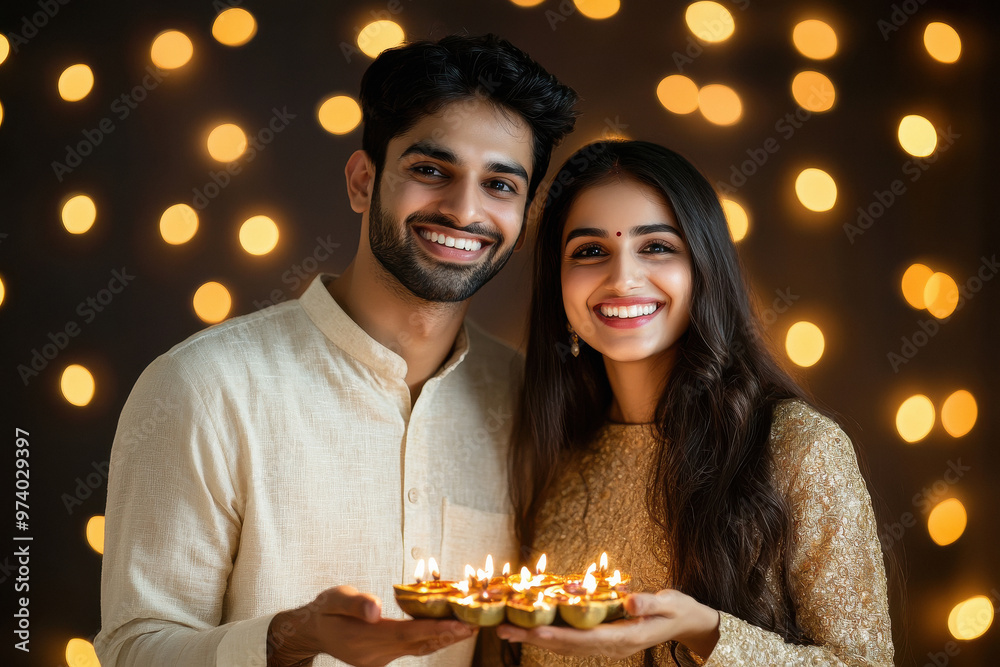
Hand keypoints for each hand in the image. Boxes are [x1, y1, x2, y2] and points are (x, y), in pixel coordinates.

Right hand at [267, 585, 475, 666]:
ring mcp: (378, 661)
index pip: (407, 633)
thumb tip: (375, 608)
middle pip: (418, 644)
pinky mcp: (381, 660)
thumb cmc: (324, 609)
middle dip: (448, 635)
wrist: (312, 631)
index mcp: (364, 638)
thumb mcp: (334, 598)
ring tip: (468, 628)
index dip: (435, 629)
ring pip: (417, 649)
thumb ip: (355, 602)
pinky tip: (444, 630)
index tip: (460, 624)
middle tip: (476, 625)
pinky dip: (429, 639)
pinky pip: (410, 649)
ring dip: (443, 639)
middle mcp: (375, 654)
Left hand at [495, 589, 719, 659]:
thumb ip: (649, 601)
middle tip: (504, 631)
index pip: (587, 638)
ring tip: (507, 631)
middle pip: (568, 645)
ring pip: (566, 646)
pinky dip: (551, 636)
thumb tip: (629, 600)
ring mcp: (607, 646)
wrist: (685, 621)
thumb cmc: (677, 609)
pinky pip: (573, 641)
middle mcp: (612, 646)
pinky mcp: (604, 641)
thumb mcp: (669, 602)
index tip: (535, 630)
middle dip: (535, 637)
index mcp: (626, 638)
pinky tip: (533, 630)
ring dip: (536, 638)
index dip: (560, 635)